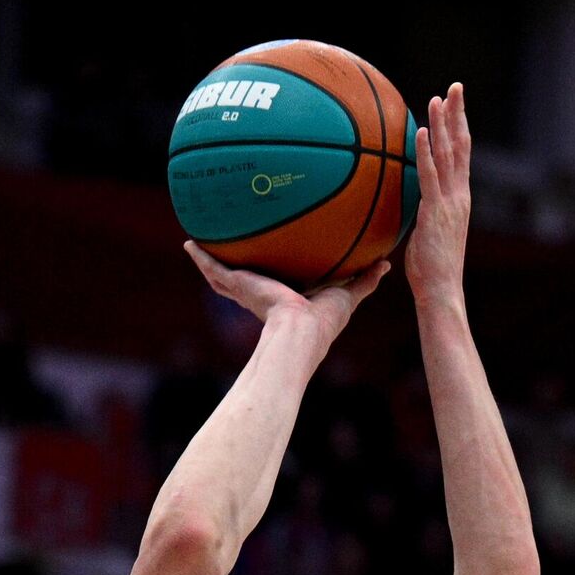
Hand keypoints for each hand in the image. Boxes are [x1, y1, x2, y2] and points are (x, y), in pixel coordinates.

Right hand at [183, 241, 389, 346]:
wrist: (300, 331)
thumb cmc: (324, 322)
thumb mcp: (347, 294)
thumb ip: (364, 280)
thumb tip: (385, 264)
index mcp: (284, 300)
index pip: (274, 285)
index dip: (270, 276)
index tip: (270, 262)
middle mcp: (261, 296)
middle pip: (244, 279)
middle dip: (236, 267)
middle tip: (228, 249)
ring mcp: (246, 291)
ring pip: (223, 273)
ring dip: (210, 260)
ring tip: (197, 243)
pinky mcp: (237, 286)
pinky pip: (214, 269)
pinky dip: (200, 257)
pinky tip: (189, 242)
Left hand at [405, 82, 470, 306]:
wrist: (442, 291)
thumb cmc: (431, 271)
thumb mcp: (426, 235)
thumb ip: (422, 214)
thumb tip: (407, 205)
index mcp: (460, 200)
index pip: (462, 156)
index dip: (459, 128)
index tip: (455, 104)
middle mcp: (460, 196)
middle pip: (461, 146)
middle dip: (458, 115)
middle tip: (455, 87)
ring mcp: (450, 203)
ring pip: (448, 155)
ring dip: (443, 125)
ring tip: (437, 98)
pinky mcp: (436, 212)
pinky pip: (430, 176)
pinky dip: (426, 151)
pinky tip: (422, 130)